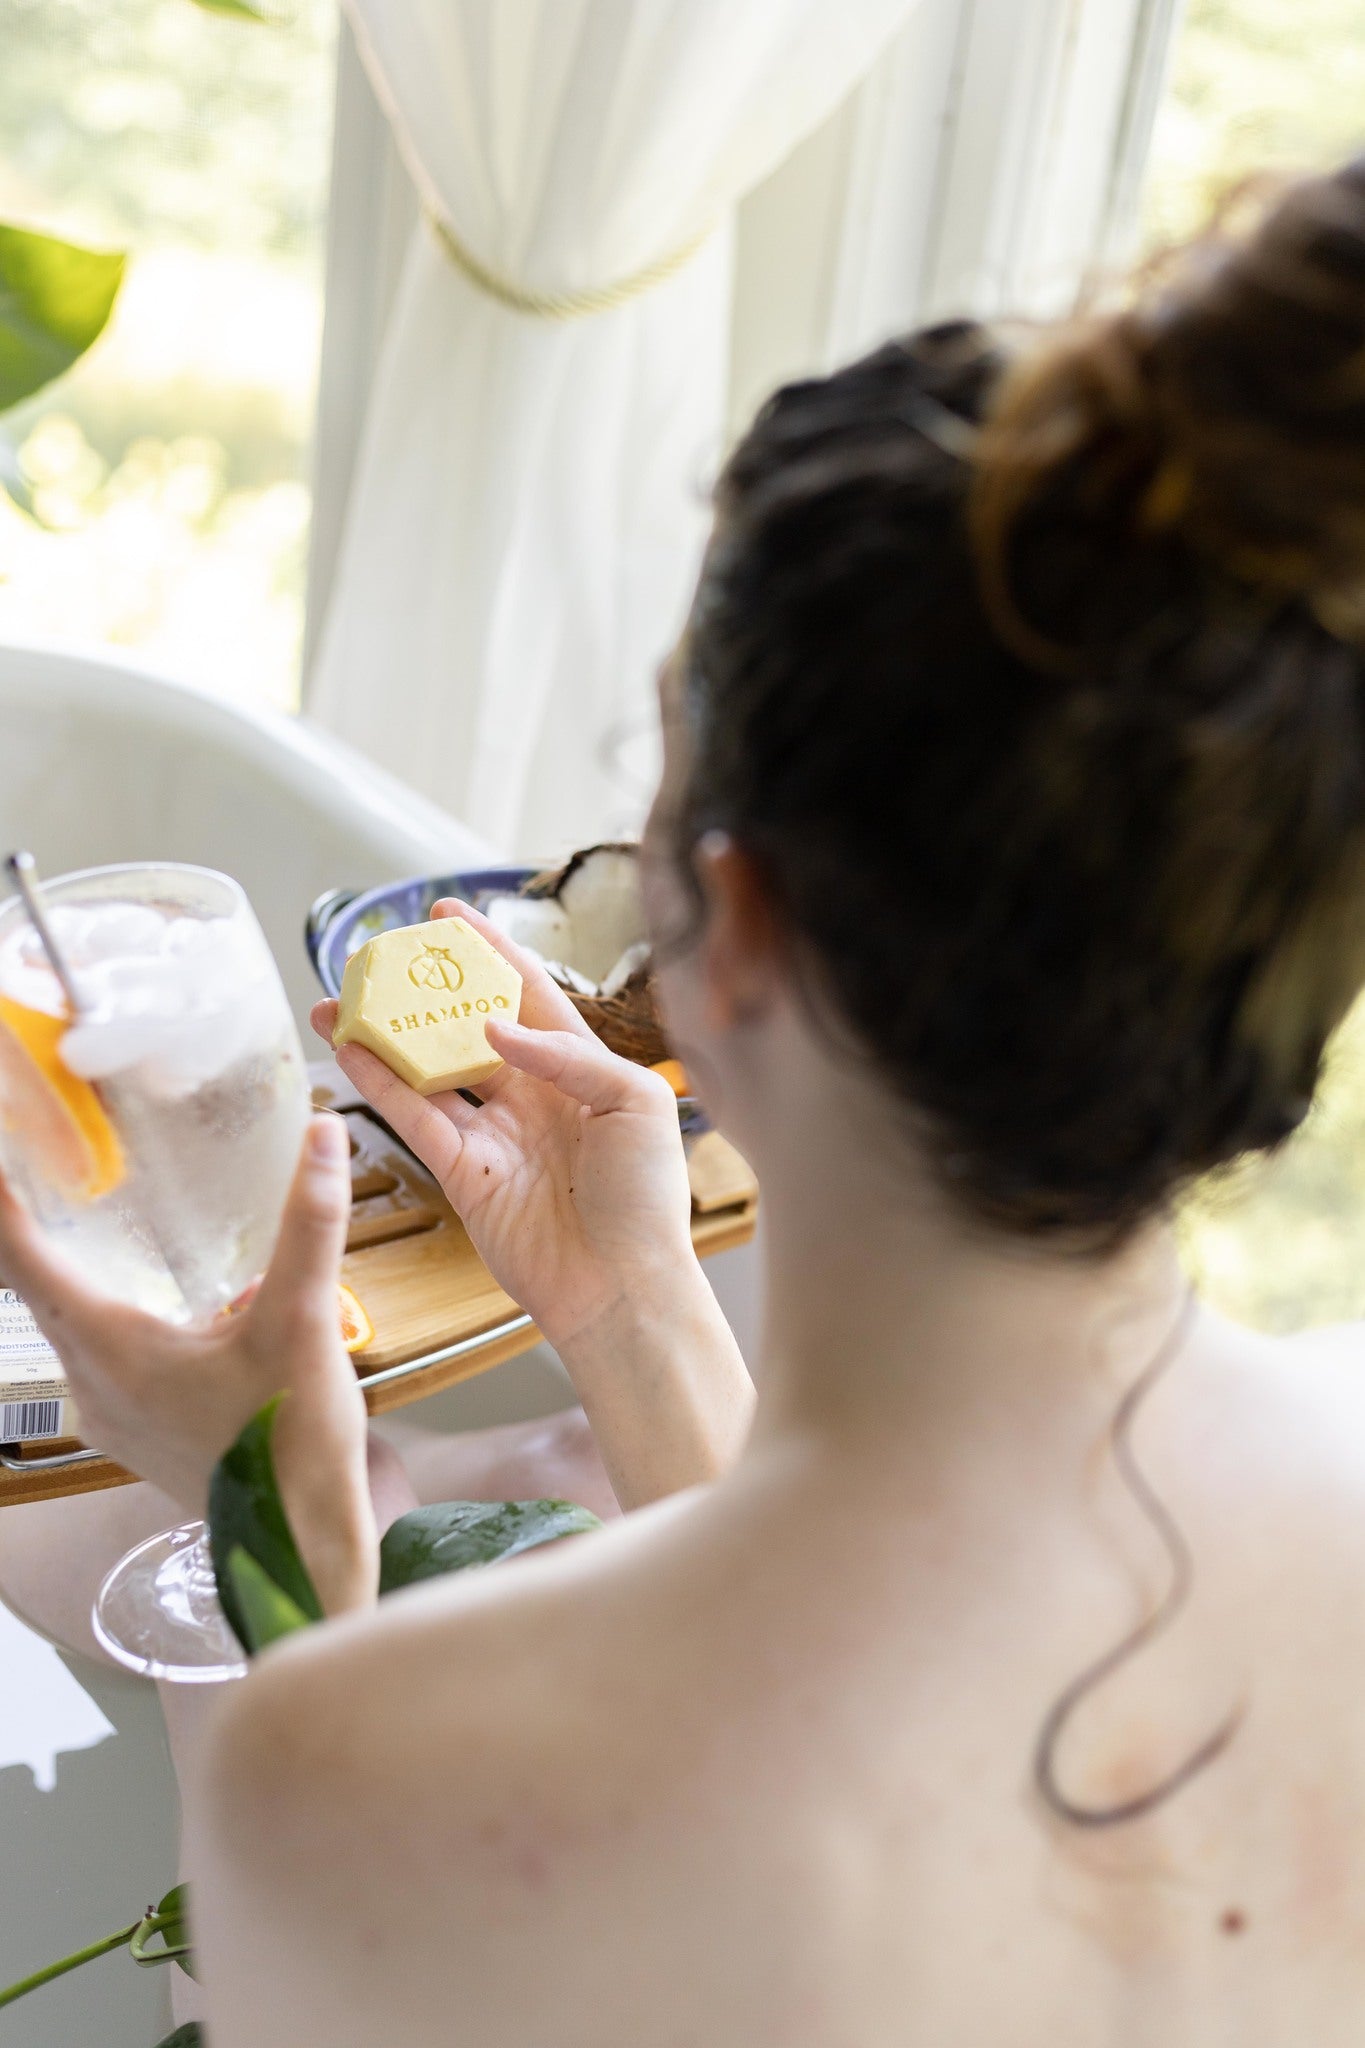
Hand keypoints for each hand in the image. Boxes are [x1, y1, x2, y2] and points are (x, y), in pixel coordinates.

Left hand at [0, 1115, 376, 1615]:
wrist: (305, 1547)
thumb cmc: (292, 1443)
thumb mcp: (302, 1322)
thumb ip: (309, 1223)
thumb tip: (324, 1134)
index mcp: (109, 1347)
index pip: (20, 1258)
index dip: (1, 1200)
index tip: (3, 1147)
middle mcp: (90, 1381)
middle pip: (41, 1285)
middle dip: (44, 1224)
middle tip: (60, 1164)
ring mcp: (108, 1412)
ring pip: (77, 1320)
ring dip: (92, 1271)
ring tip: (117, 1218)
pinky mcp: (136, 1430)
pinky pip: (108, 1353)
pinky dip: (125, 1312)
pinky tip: (191, 1304)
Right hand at [315, 898, 694, 1356]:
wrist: (622, 1287)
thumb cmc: (646, 1199)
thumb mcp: (636, 1103)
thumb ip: (569, 1054)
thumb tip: (494, 1026)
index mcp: (582, 1070)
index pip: (528, 994)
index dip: (490, 952)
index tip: (449, 915)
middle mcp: (534, 1096)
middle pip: (466, 1027)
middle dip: (424, 993)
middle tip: (380, 958)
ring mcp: (495, 1134)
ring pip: (429, 1071)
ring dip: (385, 1037)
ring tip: (340, 1003)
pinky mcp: (463, 1174)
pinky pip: (415, 1119)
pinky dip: (381, 1086)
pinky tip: (351, 1052)